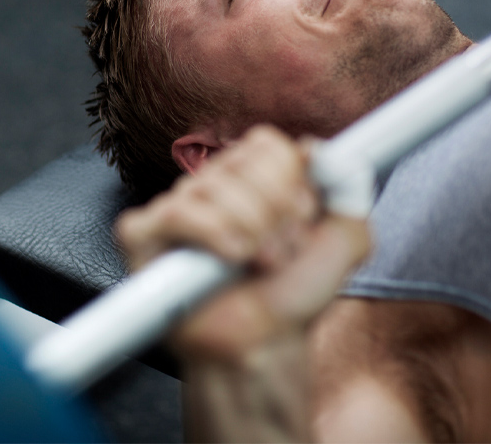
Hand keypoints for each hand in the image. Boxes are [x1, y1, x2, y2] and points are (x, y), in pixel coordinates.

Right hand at [115, 125, 370, 363]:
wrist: (263, 344)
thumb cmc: (293, 293)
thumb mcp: (346, 241)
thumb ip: (348, 188)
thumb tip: (316, 148)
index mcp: (251, 175)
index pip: (267, 145)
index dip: (291, 183)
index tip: (301, 221)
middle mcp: (211, 184)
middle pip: (242, 162)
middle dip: (274, 214)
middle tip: (280, 252)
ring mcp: (176, 207)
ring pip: (212, 186)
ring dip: (249, 232)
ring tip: (257, 264)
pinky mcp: (143, 234)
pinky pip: (175, 212)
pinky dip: (210, 234)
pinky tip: (228, 260)